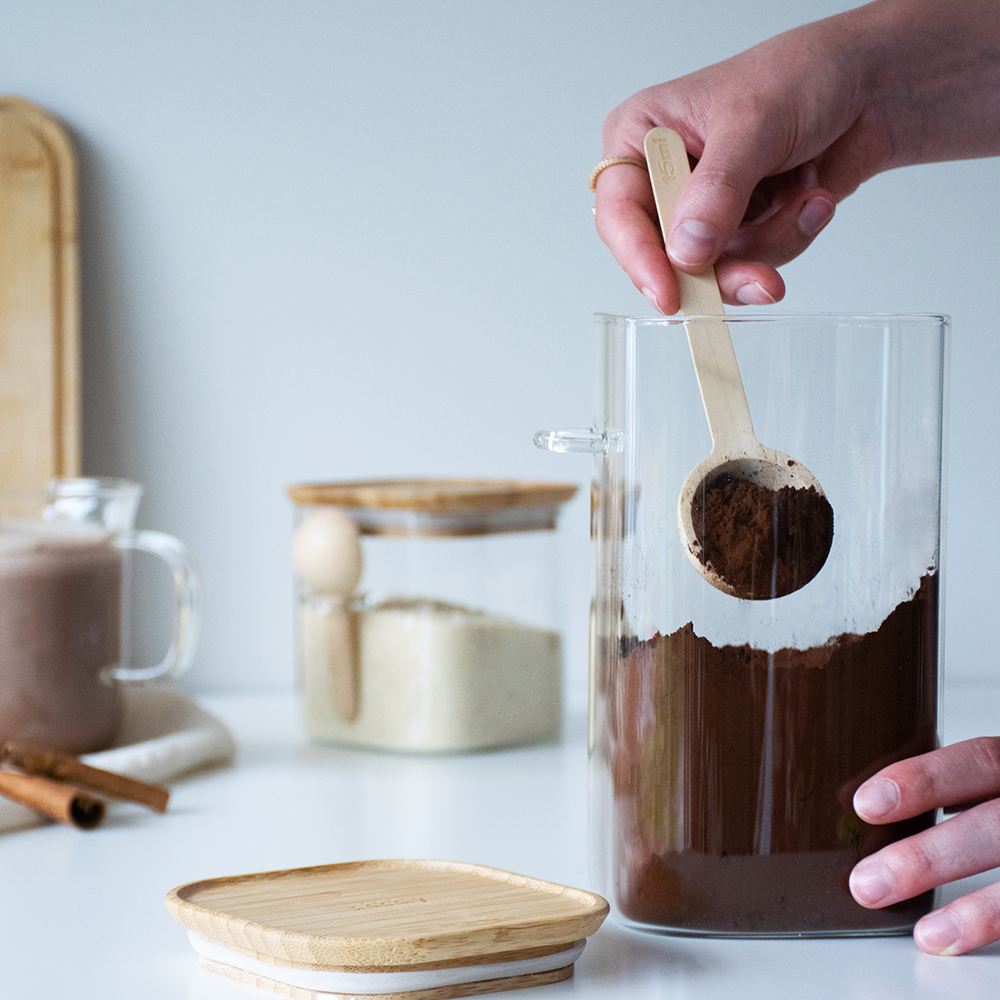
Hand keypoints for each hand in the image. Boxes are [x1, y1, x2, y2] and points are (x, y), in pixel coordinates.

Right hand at [594, 0, 999, 311]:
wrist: (874, 86)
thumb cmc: (804, 74)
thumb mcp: (753, 123)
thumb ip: (718, 189)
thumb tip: (687, 248)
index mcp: (642, 137)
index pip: (619, 213)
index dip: (639, 258)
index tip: (668, 294)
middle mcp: (666, 179)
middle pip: (664, 256)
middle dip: (720, 269)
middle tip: (759, 279)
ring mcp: (704, 210)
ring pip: (715, 268)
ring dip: (771, 242)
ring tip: (806, 198)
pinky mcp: (741, 231)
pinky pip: (754, 265)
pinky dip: (791, 237)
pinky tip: (811, 197)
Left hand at [850, 737, 999, 954]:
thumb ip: (965, 793)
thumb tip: (881, 817)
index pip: (979, 760)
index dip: (924, 779)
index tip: (866, 804)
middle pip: (997, 825)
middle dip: (931, 856)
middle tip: (869, 883)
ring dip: (978, 910)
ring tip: (928, 935)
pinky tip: (966, 942)